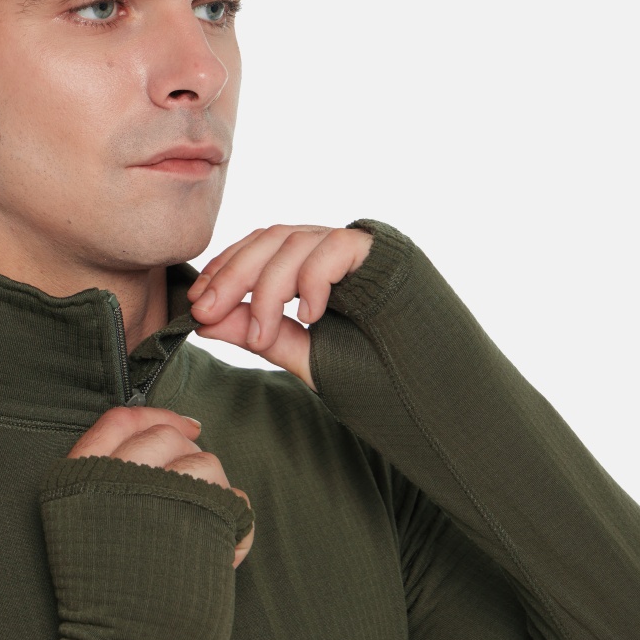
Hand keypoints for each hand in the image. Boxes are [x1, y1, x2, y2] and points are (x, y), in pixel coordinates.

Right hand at [68, 407, 253, 566]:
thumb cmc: (107, 595)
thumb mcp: (89, 522)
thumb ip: (113, 475)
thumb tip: (179, 429)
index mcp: (78, 479)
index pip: (119, 419)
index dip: (158, 415)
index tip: (187, 425)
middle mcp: (113, 480)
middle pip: (165, 437)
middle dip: (189, 459)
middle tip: (193, 497)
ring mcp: (156, 497)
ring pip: (205, 464)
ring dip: (215, 494)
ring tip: (203, 532)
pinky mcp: (196, 521)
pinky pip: (235, 499)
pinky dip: (238, 525)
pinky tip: (221, 552)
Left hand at [187, 225, 372, 389]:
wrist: (444, 401)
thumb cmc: (380, 381)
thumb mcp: (306, 357)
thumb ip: (261, 335)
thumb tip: (204, 320)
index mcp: (317, 267)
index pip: (261, 247)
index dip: (225, 269)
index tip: (195, 303)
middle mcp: (336, 249)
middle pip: (272, 238)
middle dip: (233, 274)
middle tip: (206, 311)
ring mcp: (362, 247)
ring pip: (297, 241)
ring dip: (268, 286)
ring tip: (261, 335)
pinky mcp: (386, 251)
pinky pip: (335, 247)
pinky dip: (313, 279)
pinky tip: (308, 315)